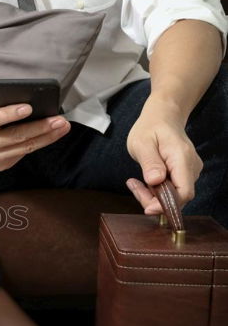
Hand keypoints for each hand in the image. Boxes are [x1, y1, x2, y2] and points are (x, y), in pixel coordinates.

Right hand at [0, 90, 70, 170]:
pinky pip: (23, 154)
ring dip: (46, 138)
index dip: (11, 114)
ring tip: (62, 127)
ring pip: (24, 148)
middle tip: (59, 120)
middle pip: (15, 137)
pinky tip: (50, 136)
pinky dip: (38, 144)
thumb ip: (0, 97)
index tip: (28, 108)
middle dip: (40, 128)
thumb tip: (27, 95)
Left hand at [125, 96, 203, 214]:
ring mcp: (189, 171)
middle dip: (155, 200)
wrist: (163, 117)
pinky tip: (142, 182)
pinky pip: (171, 190)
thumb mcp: (142, 142)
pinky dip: (155, 191)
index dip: (167, 205)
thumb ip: (149, 162)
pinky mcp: (183, 174)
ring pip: (174, 195)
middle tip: (134, 188)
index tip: (147, 208)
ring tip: (134, 183)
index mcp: (182, 158)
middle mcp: (191, 167)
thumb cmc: (150, 127)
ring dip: (153, 195)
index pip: (183, 192)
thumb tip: (155, 180)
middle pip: (179, 197)